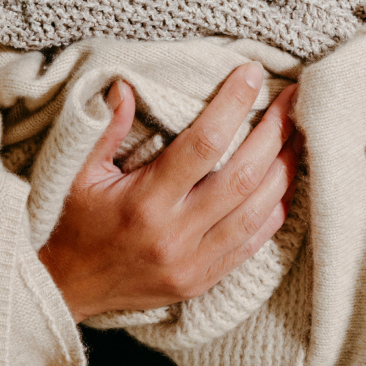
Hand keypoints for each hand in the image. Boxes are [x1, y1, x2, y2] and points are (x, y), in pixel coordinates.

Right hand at [39, 63, 301, 322]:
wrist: (66, 291)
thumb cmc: (72, 223)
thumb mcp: (78, 173)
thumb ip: (105, 129)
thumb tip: (128, 85)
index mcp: (145, 201)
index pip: (204, 144)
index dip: (233, 105)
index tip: (252, 74)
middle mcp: (176, 234)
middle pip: (242, 177)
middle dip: (274, 133)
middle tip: (293, 100)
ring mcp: (194, 263)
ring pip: (258, 212)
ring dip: (284, 170)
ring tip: (300, 135)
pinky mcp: (204, 280)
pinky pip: (253, 244)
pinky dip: (275, 210)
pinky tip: (285, 183)